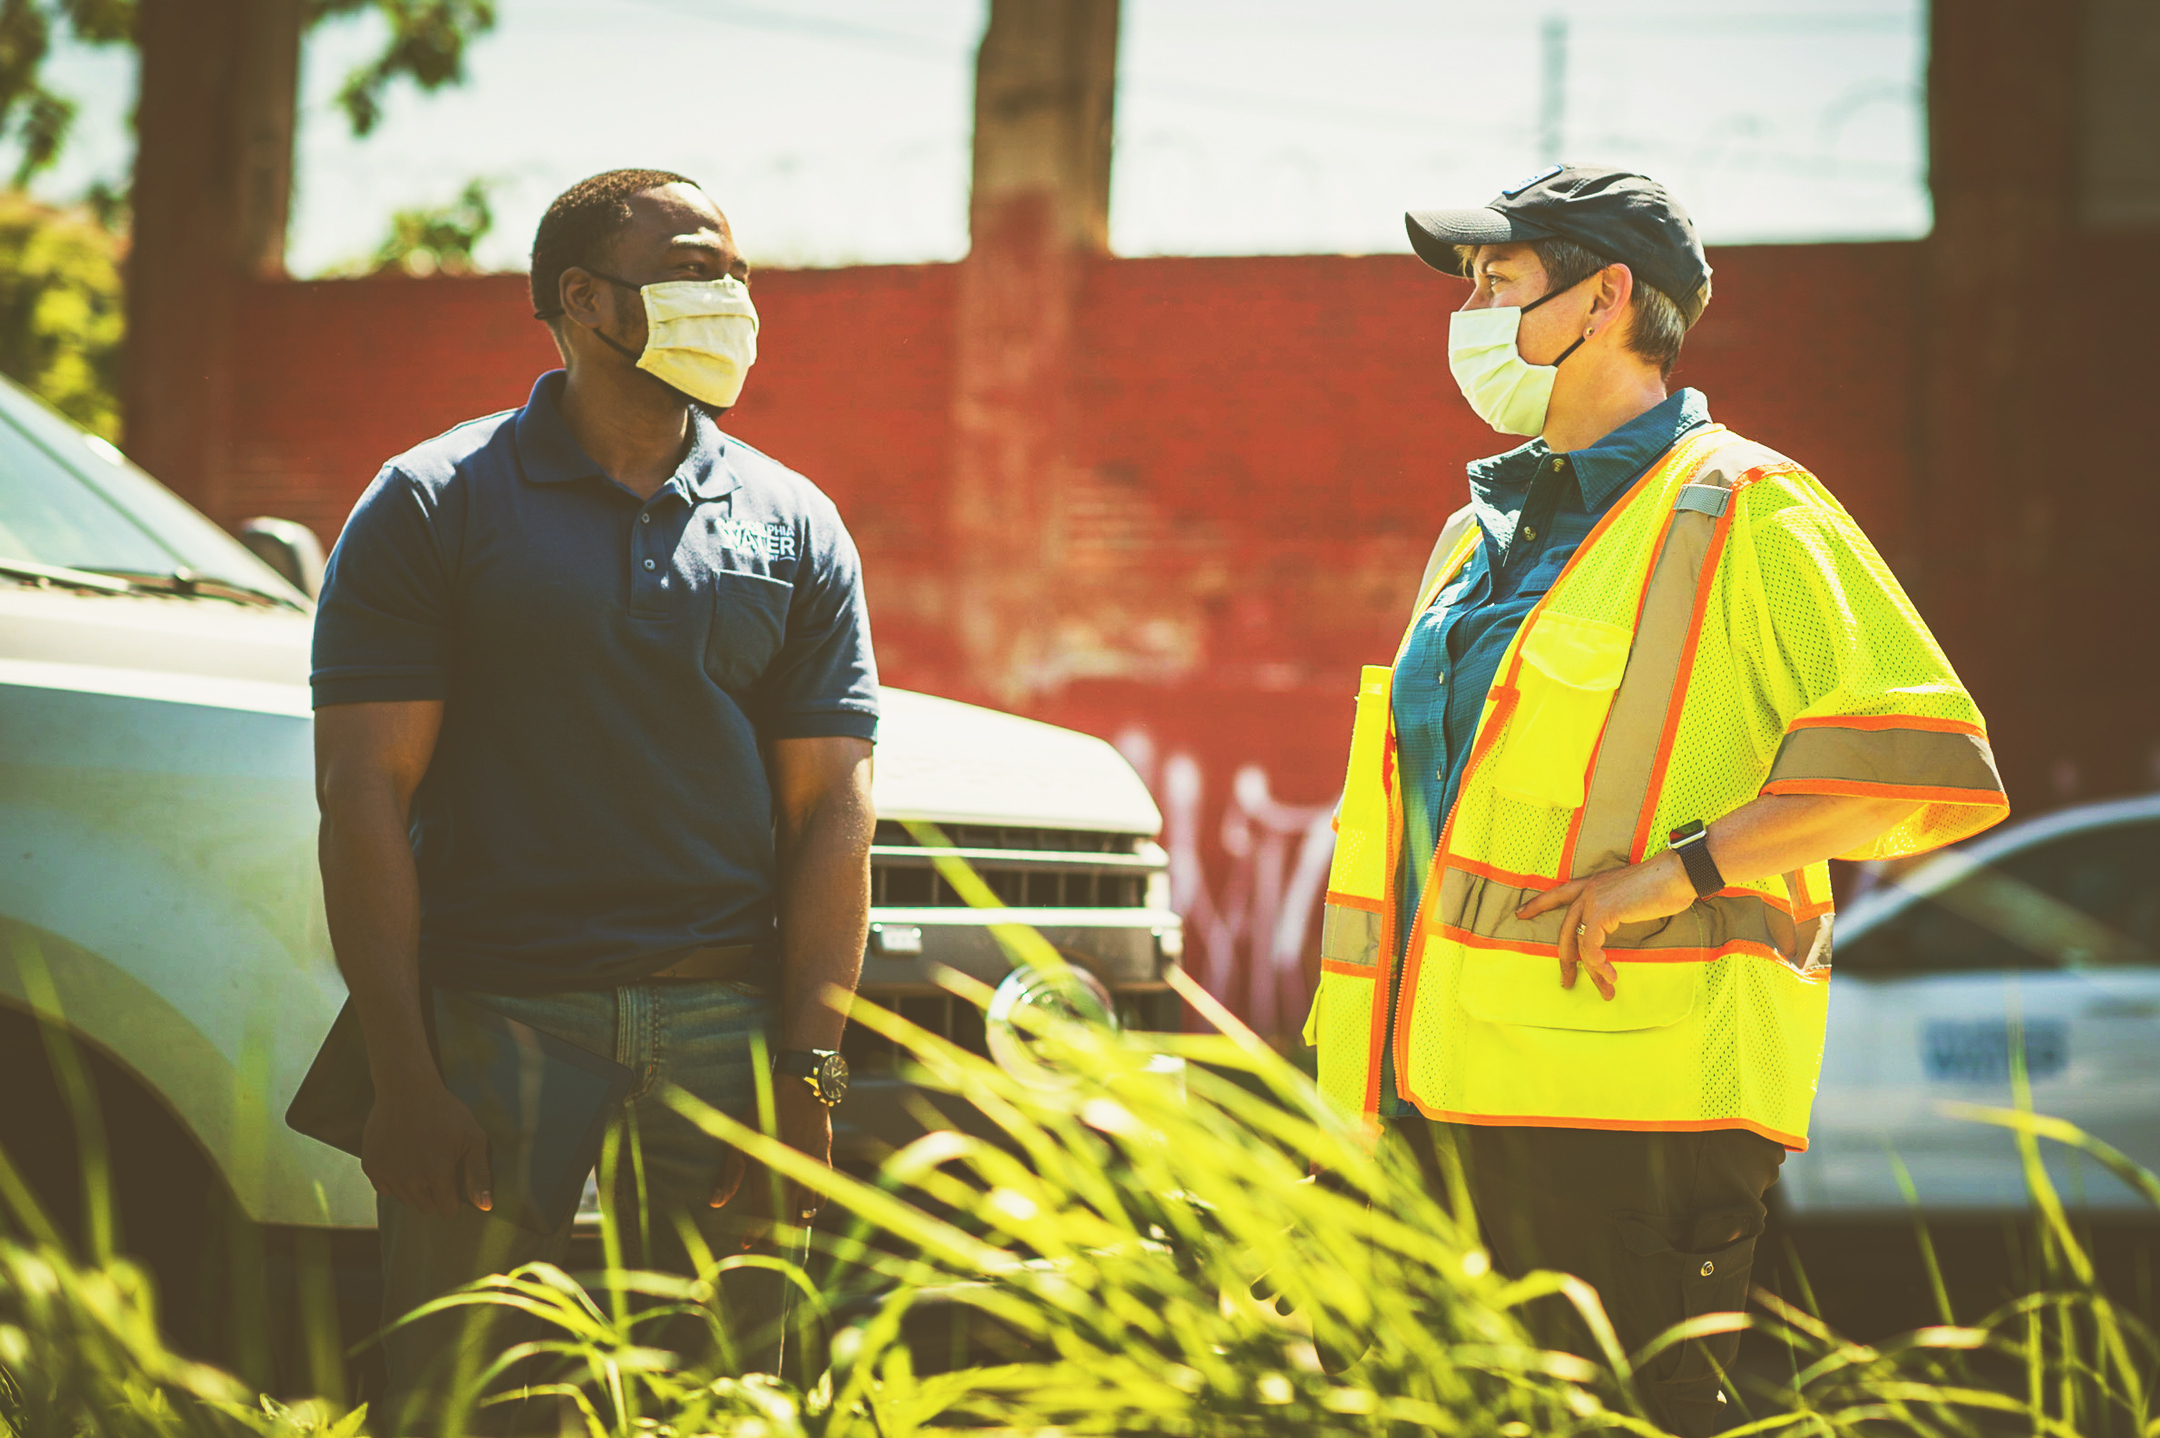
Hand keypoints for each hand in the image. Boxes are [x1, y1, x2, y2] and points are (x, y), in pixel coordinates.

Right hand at [361, 1074, 491, 1217]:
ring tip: (421, 1159)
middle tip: (437, 1166)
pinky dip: (393, 1179)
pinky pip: (384, 1188)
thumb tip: (486, 1208)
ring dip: (414, 1187)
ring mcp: (387, 1174)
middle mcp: (410, 1180)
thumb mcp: (473, 1137)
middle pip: (426, 1207)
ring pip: (405, 1198)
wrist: (406, 1089)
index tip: (454, 1179)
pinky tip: (402, 1157)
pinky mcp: (371, 1166)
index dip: (454, 1198)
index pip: (447, 1210)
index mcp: (437, 1174)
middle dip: (435, 1194)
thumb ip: (480, 1175)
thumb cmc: (446, 1112)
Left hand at [707, 1077, 831, 1244]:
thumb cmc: (763, 1114)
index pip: (762, 1220)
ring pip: (806, 1214)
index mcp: (768, 1178)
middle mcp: (791, 1182)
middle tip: (765, 1244)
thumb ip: (728, 1176)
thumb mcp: (739, 1143)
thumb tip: (715, 1204)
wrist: (800, 1092)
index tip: (746, 1245)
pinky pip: (821, 1196)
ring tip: (785, 1229)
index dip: (754, 1237)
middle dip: (775, 1237)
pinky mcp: (824, 1165)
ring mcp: (810, 1174)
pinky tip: (805, 1208)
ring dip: (795, 1224)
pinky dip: (813, 1208)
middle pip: (785, 1223)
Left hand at [1514, 851, 1694, 1000]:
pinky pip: (1591, 947)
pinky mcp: (1603, 912)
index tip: (1520, 914)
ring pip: (1579, 944)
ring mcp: (1593, 900)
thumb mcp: (1633, 898)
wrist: (1678, 874)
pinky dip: (1599, 965)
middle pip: (1565, 930)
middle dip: (1565, 960)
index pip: (1558, 893)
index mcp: (1593, 884)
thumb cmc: (1664, 886)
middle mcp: (1588, 891)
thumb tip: (1614, 929)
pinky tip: (1611, 977)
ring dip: (1593, 972)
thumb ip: (1617, 910)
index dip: (1538, 904)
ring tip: (1605, 991)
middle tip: (1567, 982)